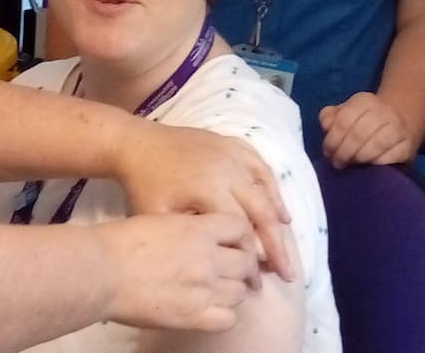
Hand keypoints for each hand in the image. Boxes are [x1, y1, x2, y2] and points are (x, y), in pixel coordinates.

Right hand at [95, 213, 259, 331]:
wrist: (101, 270)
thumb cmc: (121, 241)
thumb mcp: (161, 219)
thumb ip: (188, 229)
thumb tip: (200, 236)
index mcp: (199, 229)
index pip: (240, 228)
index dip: (238, 236)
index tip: (231, 243)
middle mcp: (208, 257)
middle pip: (245, 262)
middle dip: (239, 265)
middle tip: (226, 270)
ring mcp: (204, 288)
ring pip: (239, 291)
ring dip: (231, 290)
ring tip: (215, 291)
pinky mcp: (194, 315)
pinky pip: (227, 319)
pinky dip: (223, 315)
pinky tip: (210, 310)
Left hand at [113, 122, 296, 280]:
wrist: (137, 144)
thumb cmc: (144, 185)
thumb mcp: (158, 216)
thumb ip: (192, 236)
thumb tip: (223, 259)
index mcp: (209, 188)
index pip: (241, 229)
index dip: (251, 257)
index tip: (257, 281)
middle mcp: (228, 169)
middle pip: (261, 211)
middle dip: (276, 245)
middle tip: (286, 273)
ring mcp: (232, 153)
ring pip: (266, 188)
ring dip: (278, 217)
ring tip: (287, 244)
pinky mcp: (232, 143)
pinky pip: (261, 165)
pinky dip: (273, 187)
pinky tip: (279, 207)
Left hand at [318, 92, 414, 166]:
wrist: (398, 125)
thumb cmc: (363, 122)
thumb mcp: (344, 113)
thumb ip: (330, 116)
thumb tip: (326, 125)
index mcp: (364, 100)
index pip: (343, 120)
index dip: (332, 140)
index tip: (328, 153)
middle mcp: (384, 111)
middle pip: (358, 134)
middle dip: (344, 152)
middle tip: (338, 163)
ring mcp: (398, 128)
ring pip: (376, 145)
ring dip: (359, 158)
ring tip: (352, 165)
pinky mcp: (407, 146)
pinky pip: (390, 157)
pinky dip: (377, 164)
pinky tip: (369, 166)